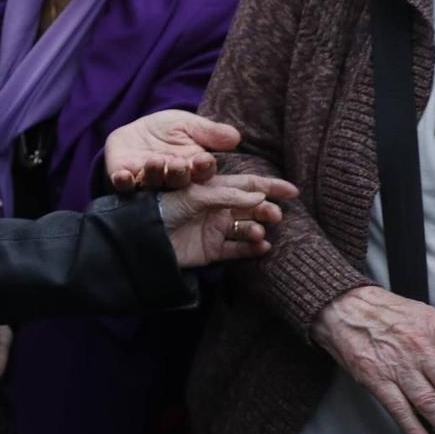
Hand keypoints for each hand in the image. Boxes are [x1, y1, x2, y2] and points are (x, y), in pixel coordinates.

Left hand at [106, 110, 243, 190]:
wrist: (136, 131)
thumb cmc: (168, 130)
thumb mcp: (189, 124)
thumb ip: (209, 131)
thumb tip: (235, 137)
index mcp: (193, 170)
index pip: (202, 172)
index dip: (203, 167)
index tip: (204, 159)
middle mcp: (171, 181)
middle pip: (178, 182)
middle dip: (179, 173)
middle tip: (179, 164)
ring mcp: (147, 182)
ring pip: (153, 183)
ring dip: (154, 174)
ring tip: (156, 161)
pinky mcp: (124, 180)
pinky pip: (124, 186)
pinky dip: (123, 181)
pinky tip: (123, 176)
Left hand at [159, 173, 295, 267]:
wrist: (140, 237)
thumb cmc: (163, 207)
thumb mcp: (195, 195)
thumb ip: (227, 195)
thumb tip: (260, 195)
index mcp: (212, 188)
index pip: (248, 184)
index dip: (271, 186)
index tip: (294, 191)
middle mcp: (216, 207)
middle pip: (251, 206)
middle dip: (266, 208)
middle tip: (276, 214)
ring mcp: (214, 228)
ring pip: (246, 227)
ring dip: (258, 228)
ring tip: (261, 232)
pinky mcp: (211, 249)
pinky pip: (236, 249)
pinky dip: (251, 248)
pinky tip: (262, 246)